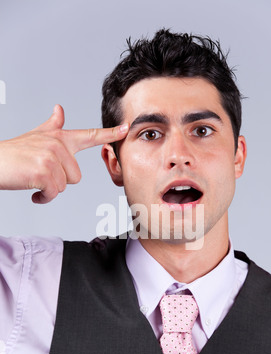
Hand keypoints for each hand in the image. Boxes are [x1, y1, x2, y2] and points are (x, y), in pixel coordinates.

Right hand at [0, 105, 128, 202]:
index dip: (109, 133)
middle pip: (76, 176)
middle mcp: (58, 144)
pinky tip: (32, 190)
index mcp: (59, 137)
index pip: (89, 135)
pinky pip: (54, 193)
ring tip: (34, 179)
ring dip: (49, 189)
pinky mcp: (44, 171)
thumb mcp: (35, 137)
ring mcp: (51, 157)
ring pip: (65, 186)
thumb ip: (52, 126)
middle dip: (58, 181)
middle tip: (39, 173)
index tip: (126, 128)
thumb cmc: (14, 153)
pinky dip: (43, 197)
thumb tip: (60, 109)